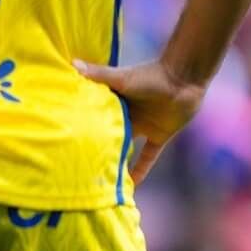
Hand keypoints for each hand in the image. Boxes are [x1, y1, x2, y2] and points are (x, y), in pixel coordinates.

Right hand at [73, 58, 206, 185]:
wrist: (185, 77)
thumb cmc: (150, 75)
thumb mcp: (120, 78)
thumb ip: (98, 75)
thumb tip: (72, 64)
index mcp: (113, 104)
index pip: (93, 120)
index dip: (81, 131)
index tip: (64, 144)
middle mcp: (126, 117)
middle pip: (107, 137)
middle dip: (95, 151)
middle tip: (77, 169)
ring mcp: (142, 127)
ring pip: (126, 150)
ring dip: (116, 163)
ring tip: (100, 182)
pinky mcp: (159, 135)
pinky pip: (149, 156)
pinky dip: (142, 169)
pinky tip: (133, 185)